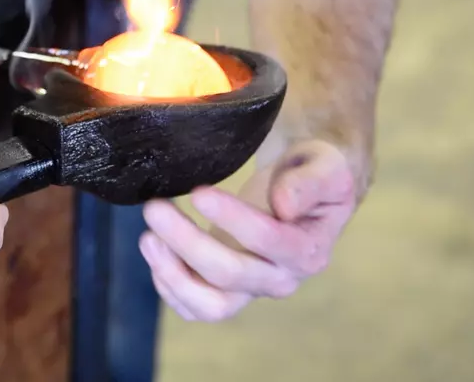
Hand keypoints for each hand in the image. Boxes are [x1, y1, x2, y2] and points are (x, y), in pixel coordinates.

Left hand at [139, 140, 356, 321]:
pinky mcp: (226, 292)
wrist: (302, 190)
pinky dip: (169, 286)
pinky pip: (194, 307)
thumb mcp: (326, 166)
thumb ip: (310, 183)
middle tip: (154, 206)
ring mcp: (251, 290)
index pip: (268, 240)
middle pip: (229, 274)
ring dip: (172, 273)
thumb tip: (285, 205)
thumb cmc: (312, 172)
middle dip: (186, 241)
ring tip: (148, 237)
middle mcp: (281, 278)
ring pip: (209, 305)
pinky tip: (155, 251)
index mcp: (308, 249)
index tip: (199, 192)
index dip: (232, 218)